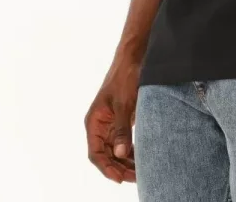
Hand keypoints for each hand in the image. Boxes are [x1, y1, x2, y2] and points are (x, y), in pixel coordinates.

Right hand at [84, 58, 139, 183]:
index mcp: (94, 121)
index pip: (95, 153)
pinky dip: (131, 150)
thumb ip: (122, 129)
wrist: (134, 57)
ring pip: (115, 150)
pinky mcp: (121, 120)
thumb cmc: (125, 77)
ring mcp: (110, 123)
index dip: (106, 168)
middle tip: (137, 177)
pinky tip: (141, 158)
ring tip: (141, 171)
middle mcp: (100, 125)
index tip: (120, 178)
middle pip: (106, 154)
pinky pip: (123, 140)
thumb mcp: (124, 104)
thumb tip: (120, 154)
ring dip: (126, 161)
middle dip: (119, 167)